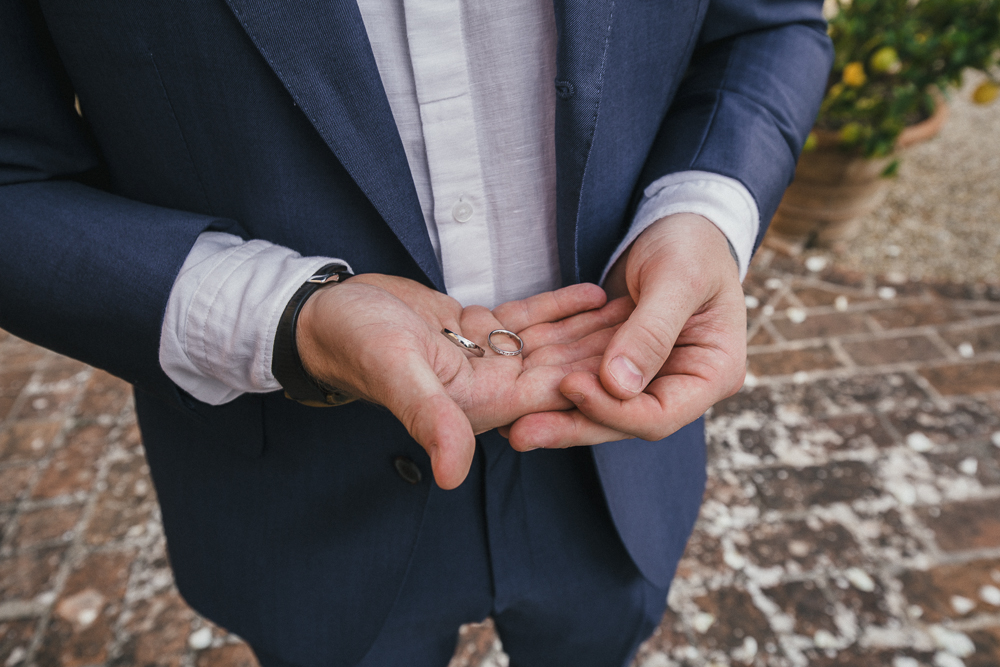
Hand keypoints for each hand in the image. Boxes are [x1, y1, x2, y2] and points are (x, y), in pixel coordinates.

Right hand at [296, 274, 628, 487]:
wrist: (328, 315)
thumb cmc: (354, 342)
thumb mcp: (393, 372)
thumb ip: (427, 418)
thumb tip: (450, 475)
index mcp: (478, 402)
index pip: (554, 396)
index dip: (599, 381)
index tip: (647, 363)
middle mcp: (489, 386)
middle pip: (563, 369)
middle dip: (610, 351)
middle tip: (659, 325)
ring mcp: (484, 359)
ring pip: (552, 344)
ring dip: (594, 327)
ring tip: (641, 303)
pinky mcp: (475, 330)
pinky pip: (528, 321)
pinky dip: (561, 307)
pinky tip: (595, 293)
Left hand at [505, 213, 746, 449]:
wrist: (678, 223)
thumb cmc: (690, 243)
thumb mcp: (677, 277)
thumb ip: (651, 330)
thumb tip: (619, 385)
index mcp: (712, 373)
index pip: (660, 415)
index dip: (613, 410)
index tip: (570, 385)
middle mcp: (682, 386)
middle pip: (624, 423)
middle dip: (573, 426)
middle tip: (521, 432)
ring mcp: (651, 380)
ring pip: (601, 411)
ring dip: (557, 416)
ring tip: (511, 428)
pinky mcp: (622, 367)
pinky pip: (589, 385)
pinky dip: (556, 391)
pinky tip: (519, 400)